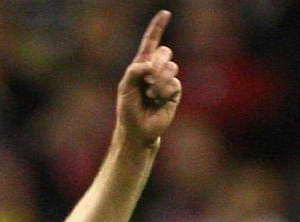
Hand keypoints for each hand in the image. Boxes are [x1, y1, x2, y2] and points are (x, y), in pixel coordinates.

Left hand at [116, 10, 181, 146]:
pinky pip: (174, 83)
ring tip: (150, 94)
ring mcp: (166, 80)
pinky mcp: (174, 91)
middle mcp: (155, 70)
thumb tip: (151, 64)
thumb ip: (134, 71)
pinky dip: (163, 91)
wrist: (138, 129)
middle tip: (149, 76)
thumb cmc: (128, 109)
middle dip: (157, 62)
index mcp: (141, 66)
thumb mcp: (125, 87)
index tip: (165, 13)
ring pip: (171, 67)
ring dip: (158, 81)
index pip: (151, 42)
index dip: (157, 28)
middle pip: (164, 52)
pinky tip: (157, 100)